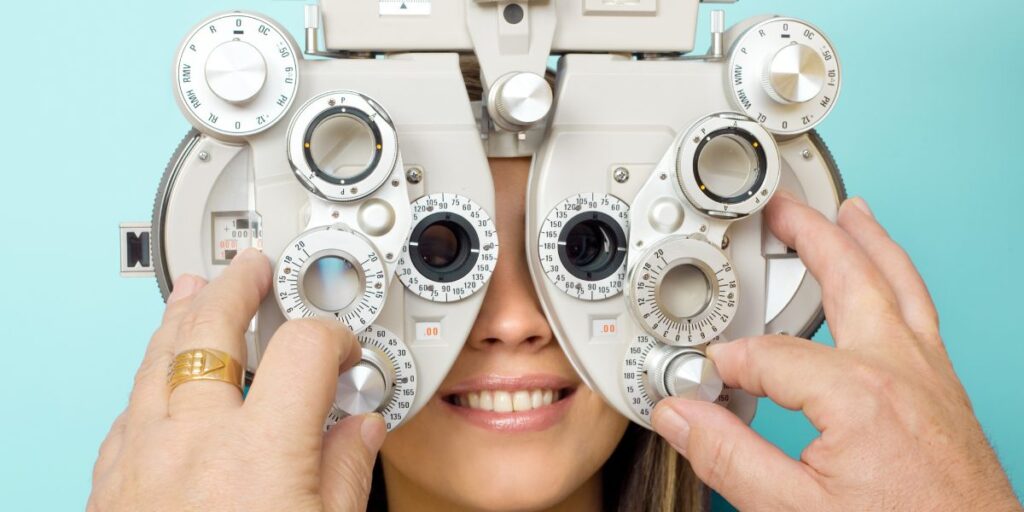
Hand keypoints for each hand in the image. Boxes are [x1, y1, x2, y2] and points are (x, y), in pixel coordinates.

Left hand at [89, 249, 384, 511]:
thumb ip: (347, 474)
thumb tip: (360, 432)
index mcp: (261, 451)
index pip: (304, 349)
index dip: (332, 336)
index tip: (341, 349)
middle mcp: (194, 443)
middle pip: (210, 330)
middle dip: (235, 288)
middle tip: (249, 268)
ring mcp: (141, 461)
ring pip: (155, 363)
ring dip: (181, 320)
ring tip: (194, 292)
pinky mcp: (109, 490)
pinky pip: (127, 417)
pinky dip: (151, 387)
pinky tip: (161, 381)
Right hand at [652, 194, 1021, 510]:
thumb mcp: (793, 511)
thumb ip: (728, 457)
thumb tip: (679, 415)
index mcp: (858, 393)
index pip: (770, 355)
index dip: (727, 362)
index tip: (703, 377)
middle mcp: (901, 370)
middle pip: (851, 277)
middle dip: (812, 234)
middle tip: (784, 207)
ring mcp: (931, 377)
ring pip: (901, 285)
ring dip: (870, 242)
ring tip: (852, 214)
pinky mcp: (947, 393)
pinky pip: (922, 314)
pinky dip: (899, 280)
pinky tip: (888, 281)